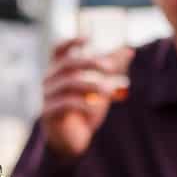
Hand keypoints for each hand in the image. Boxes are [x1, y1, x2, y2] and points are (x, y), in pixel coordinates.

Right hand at [38, 37, 129, 158]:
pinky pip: (66, 103)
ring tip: (110, 92)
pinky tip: (95, 109)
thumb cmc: (84, 108)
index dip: (71, 42)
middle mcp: (50, 79)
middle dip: (90, 63)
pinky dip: (84, 104)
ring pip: (70, 83)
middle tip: (110, 68)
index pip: (59, 50)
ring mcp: (47, 95)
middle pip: (68, 64)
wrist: (73, 138)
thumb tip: (129, 50)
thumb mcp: (100, 86)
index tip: (89, 38)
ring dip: (93, 86)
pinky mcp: (49, 112)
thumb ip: (110, 68)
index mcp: (59, 70)